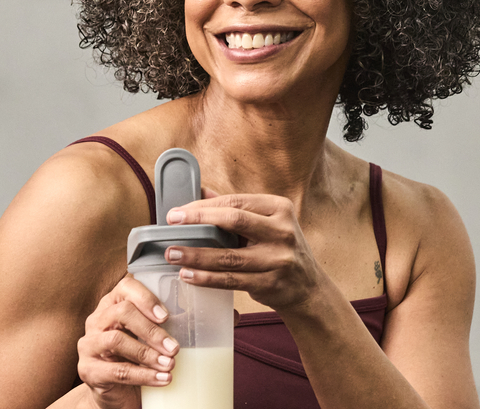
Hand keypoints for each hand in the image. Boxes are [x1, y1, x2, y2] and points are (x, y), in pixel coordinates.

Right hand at [76, 275, 177, 408]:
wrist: (115, 394)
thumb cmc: (133, 360)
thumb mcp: (144, 338)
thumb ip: (158, 325)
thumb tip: (191, 318)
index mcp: (111, 305)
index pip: (125, 288)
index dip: (146, 298)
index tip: (166, 316)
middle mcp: (96, 321)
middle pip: (121, 313)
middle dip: (151, 330)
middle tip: (173, 347)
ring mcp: (88, 345)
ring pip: (116, 341)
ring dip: (147, 353)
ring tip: (169, 364)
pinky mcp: (88, 370)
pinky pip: (117, 371)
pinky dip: (143, 375)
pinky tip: (161, 379)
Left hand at [165, 193, 327, 312]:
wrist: (308, 288)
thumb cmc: (279, 249)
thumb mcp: (266, 223)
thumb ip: (235, 208)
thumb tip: (200, 191)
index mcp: (279, 208)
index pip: (236, 202)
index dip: (203, 206)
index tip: (177, 212)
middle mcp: (282, 231)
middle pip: (234, 221)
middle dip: (198, 221)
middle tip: (171, 225)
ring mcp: (278, 260)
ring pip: (229, 256)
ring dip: (196, 255)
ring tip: (172, 254)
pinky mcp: (271, 284)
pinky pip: (231, 280)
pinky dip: (207, 278)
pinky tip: (188, 274)